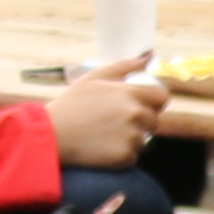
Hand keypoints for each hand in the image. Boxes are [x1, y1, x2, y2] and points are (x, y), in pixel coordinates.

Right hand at [46, 53, 171, 167]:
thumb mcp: (94, 78)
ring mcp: (132, 136)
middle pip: (153, 121)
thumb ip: (125, 66)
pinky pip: (133, 156)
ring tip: (104, 135)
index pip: (162, 98)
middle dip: (140, 122)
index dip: (152, 103)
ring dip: (130, 139)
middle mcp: (135, 114)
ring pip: (143, 140)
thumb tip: (150, 56)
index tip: (140, 106)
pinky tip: (102, 149)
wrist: (51, 135)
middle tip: (113, 123)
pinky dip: (121, 155)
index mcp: (130, 93)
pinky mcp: (125, 157)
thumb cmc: (72, 104)